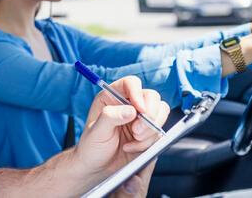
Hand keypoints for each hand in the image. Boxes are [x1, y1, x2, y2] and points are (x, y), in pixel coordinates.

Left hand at [70, 76, 169, 195]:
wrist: (98, 168)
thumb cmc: (92, 146)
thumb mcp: (96, 131)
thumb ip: (110, 117)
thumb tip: (131, 110)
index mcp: (112, 97)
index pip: (130, 84)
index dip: (137, 93)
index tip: (139, 110)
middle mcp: (128, 104)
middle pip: (151, 96)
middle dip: (149, 114)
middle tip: (137, 131)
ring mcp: (141, 118)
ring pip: (160, 112)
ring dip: (150, 129)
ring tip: (134, 140)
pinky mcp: (149, 132)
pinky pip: (159, 132)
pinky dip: (149, 142)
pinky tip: (133, 148)